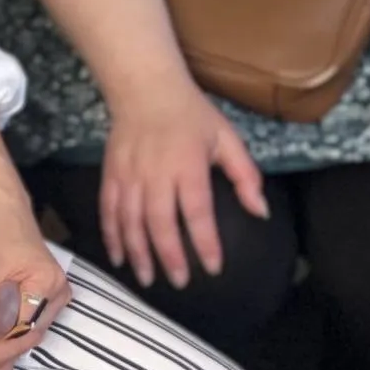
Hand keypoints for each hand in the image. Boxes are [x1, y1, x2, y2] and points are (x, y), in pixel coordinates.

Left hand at [0, 204, 72, 349]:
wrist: (8, 220)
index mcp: (48, 283)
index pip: (22, 324)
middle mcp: (60, 294)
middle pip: (30, 330)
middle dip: (2, 338)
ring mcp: (59, 298)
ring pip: (31, 329)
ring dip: (7, 334)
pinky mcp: (52, 299)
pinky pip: (32, 321)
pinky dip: (13, 325)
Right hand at [94, 86, 266, 289]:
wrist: (144, 87)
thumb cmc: (191, 114)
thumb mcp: (227, 138)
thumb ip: (245, 175)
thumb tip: (261, 211)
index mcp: (188, 165)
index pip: (197, 212)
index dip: (205, 242)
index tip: (213, 267)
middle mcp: (156, 173)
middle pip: (160, 223)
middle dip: (170, 257)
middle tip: (179, 282)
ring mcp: (130, 175)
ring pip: (131, 222)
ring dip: (139, 254)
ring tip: (148, 279)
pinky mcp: (111, 174)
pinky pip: (108, 211)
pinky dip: (112, 236)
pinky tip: (119, 257)